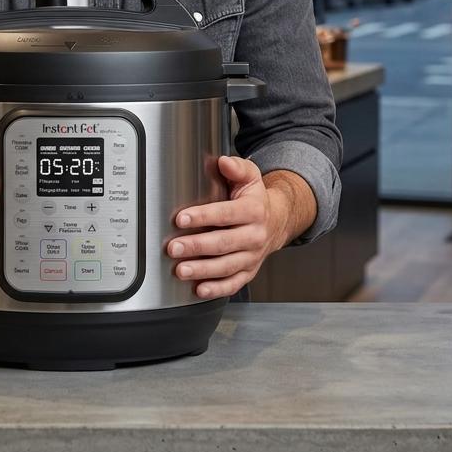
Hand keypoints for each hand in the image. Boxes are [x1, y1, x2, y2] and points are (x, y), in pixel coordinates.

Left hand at [166, 155, 288, 298]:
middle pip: (224, 243)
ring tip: (181, 270)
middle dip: (197, 246)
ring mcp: (252, 256)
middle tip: (173, 248)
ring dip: (203, 270)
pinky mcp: (249, 271)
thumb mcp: (250, 177)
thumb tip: (224, 162)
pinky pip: (234, 283)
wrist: (277, 221)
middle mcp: (255, 235)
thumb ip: (237, 168)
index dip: (203, 217)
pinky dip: (217, 289)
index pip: (226, 214)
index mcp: (253, 210)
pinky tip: (199, 290)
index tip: (181, 218)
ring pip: (227, 266)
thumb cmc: (255, 199)